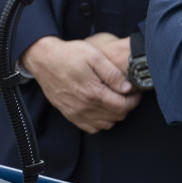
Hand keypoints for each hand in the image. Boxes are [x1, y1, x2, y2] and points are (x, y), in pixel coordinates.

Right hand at [21, 36, 140, 132]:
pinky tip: (102, 107)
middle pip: (117, 116)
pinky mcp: (69, 114)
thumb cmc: (70, 55)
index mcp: (93, 93)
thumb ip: (112, 74)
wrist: (44, 60)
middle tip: (127, 94)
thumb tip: (128, 88)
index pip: (123, 106)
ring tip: (115, 99)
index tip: (136, 92)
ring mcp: (75, 113)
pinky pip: (91, 128)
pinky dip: (101, 121)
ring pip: (106, 124)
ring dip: (115, 114)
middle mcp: (84, 107)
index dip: (134, 100)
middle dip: (127, 106)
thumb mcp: (95, 57)